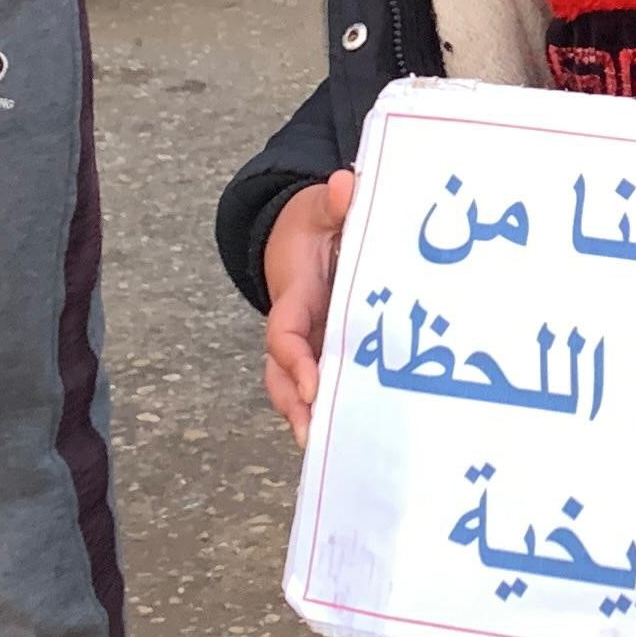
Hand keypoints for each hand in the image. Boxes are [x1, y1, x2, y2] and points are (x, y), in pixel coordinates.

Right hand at [261, 170, 355, 445]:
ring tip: (326, 450)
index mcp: (295, 294)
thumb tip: (345, 185)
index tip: (315, 384)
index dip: (296, 359)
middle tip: (314, 435)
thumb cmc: (316, 223)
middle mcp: (296, 326)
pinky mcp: (323, 353)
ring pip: (295, 386)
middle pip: (283, 373)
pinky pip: (320, 386)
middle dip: (295, 405)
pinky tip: (352, 438)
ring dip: (307, 416)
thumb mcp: (323, 207)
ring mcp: (308, 343)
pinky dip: (327, 410)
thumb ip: (334, 201)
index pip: (285, 332)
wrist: (301, 235)